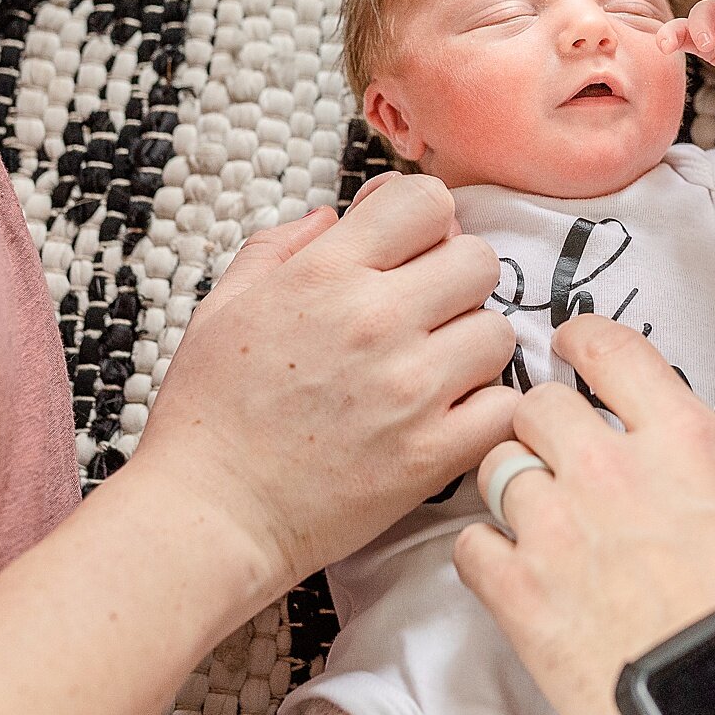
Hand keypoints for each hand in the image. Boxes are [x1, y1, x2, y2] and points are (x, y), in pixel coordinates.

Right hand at [134, 174, 516, 596]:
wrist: (210, 513)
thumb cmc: (209, 411)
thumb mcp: (224, 304)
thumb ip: (281, 246)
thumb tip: (336, 215)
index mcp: (325, 274)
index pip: (426, 200)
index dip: (424, 220)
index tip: (409, 249)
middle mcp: (376, 320)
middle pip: (477, 259)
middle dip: (455, 279)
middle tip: (424, 314)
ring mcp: (410, 388)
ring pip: (498, 331)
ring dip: (472, 347)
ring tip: (433, 371)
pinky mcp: (432, 454)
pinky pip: (505, 406)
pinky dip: (487, 410)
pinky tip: (448, 417)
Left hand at [452, 317, 714, 714]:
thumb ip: (697, 461)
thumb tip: (670, 447)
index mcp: (682, 440)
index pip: (610, 349)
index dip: (580, 341)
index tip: (568, 346)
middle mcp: (612, 468)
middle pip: (538, 405)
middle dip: (542, 427)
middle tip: (555, 458)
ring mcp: (558, 526)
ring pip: (497, 467)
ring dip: (514, 491)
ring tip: (541, 524)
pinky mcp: (519, 590)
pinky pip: (470, 542)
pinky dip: (487, 556)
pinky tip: (515, 573)